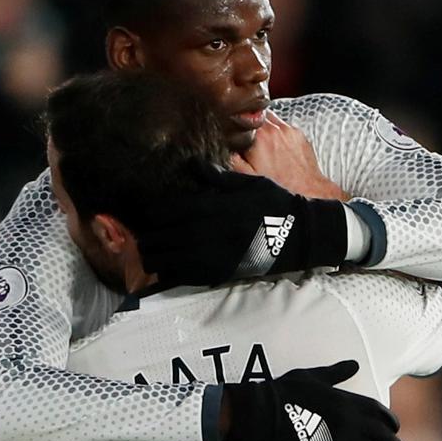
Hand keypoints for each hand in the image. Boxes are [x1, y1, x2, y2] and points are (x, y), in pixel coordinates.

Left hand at [133, 165, 347, 285]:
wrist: (300, 234)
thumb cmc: (274, 204)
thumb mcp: (249, 183)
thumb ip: (218, 177)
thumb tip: (194, 164)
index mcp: (216, 207)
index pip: (173, 211)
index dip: (154, 214)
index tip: (145, 214)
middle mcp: (212, 232)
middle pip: (166, 237)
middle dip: (149, 239)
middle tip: (141, 239)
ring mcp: (216, 254)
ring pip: (173, 260)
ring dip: (156, 259)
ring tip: (149, 256)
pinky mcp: (223, 272)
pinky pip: (189, 276)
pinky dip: (173, 274)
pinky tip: (166, 271)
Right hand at [221, 360, 403, 440]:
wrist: (264, 414)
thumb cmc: (285, 391)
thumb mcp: (313, 376)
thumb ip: (337, 372)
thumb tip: (354, 364)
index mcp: (349, 401)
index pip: (381, 413)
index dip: (391, 422)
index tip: (395, 429)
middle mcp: (352, 422)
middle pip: (385, 438)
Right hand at [235, 111, 348, 200]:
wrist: (307, 191)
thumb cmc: (278, 186)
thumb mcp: (247, 176)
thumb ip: (232, 158)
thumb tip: (223, 145)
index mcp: (260, 136)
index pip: (243, 116)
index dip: (237, 123)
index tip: (235, 133)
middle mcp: (276, 128)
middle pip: (257, 115)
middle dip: (251, 125)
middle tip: (249, 141)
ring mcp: (290, 130)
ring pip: (271, 119)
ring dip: (265, 128)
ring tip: (263, 147)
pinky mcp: (300, 135)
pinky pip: (285, 127)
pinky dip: (279, 134)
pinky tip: (277, 150)